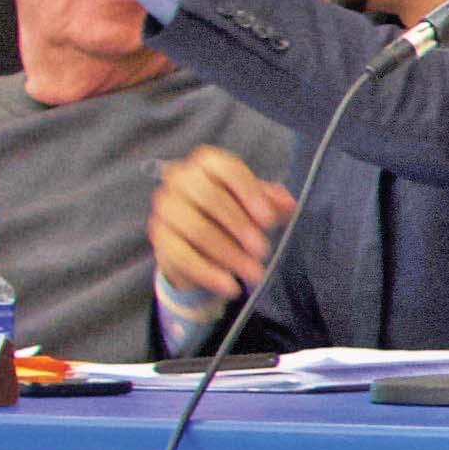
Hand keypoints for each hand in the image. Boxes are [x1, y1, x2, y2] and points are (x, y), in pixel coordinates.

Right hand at [151, 143, 292, 306]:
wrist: (196, 239)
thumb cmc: (231, 212)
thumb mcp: (255, 204)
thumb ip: (272, 201)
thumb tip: (290, 204)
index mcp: (207, 163)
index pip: (227, 169)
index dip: (249, 193)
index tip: (269, 220)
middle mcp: (180, 178)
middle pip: (210, 198)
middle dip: (240, 226)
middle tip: (263, 250)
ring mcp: (165, 207)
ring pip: (197, 229)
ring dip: (229, 254)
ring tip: (254, 272)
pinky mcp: (159, 236)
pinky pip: (182, 255)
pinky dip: (209, 273)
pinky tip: (230, 287)